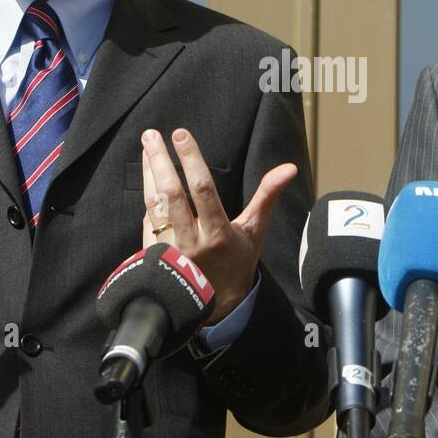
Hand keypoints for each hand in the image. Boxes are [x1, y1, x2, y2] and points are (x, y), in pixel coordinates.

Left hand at [139, 128, 295, 323]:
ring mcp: (170, 249)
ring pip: (155, 205)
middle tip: (152, 135)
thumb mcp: (256, 230)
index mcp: (218, 233)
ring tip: (148, 145)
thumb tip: (289, 168)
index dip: (191, 160)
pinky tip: (148, 172)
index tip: (181, 134)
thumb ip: (268, 196)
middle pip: (171, 195)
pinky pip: (148, 218)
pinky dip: (148, 192)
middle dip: (160, 162)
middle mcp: (192, 241)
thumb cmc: (238, 260)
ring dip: (149, 174)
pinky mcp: (155, 253)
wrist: (213, 303)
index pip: (202, 190)